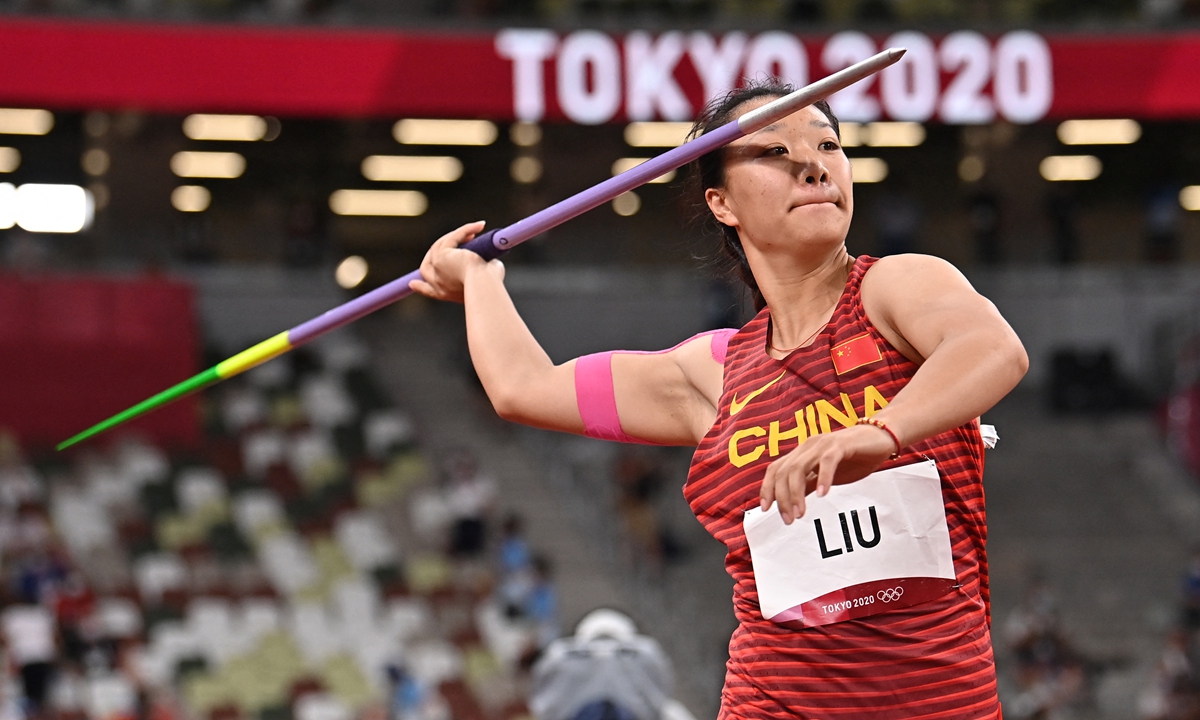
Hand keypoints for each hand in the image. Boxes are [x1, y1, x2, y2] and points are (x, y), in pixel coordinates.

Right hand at [409, 221, 503, 302]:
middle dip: (438, 249)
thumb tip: (490, 260)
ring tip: (474, 232)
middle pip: (427, 264)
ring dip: (457, 236)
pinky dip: (466, 230)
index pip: (428, 290)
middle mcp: (436, 283)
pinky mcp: (442, 255)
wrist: (484, 287)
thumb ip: (481, 271)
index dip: (420, 286)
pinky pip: (453, 237)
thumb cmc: (489, 287)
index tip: (413, 284)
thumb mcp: (482, 281)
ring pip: (440, 245)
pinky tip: (479, 226)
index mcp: (445, 294)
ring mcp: (436, 268)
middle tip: (457, 238)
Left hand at [759, 424, 896, 524]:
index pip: (776, 469)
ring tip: (801, 513)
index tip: (765, 509)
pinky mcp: (841, 445)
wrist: (881, 438)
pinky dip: (822, 478)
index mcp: (802, 452)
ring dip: (796, 492)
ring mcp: (823, 444)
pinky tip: (822, 494)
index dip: (767, 488)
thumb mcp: (825, 475)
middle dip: (782, 497)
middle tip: (788, 519)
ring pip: (799, 467)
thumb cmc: (854, 457)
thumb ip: (807, 485)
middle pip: (784, 471)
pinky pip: (827, 461)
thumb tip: (790, 501)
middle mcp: (808, 446)